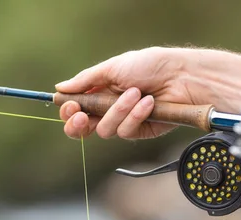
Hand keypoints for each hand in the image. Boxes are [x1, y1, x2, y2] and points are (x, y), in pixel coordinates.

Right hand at [56, 47, 194, 139]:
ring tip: (135, 93)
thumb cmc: (150, 66)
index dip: (69, 112)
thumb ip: (86, 81)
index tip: (70, 106)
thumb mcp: (113, 68)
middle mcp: (110, 109)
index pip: (76, 109)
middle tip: (83, 116)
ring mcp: (126, 122)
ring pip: (106, 130)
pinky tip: (149, 103)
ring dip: (118, 110)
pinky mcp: (141, 131)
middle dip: (79, 124)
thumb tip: (60, 88)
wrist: (181, 76)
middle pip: (84, 129)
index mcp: (101, 91)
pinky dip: (136, 116)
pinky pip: (127, 131)